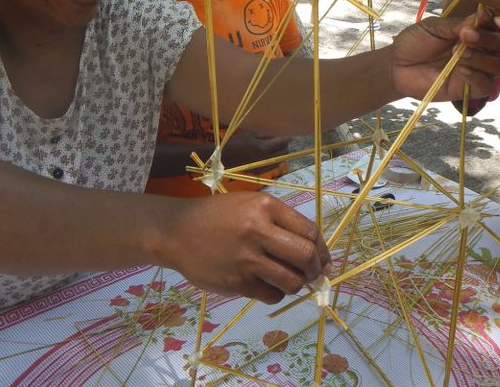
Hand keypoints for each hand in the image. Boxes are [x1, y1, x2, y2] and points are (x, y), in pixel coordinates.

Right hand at [164, 191, 330, 302]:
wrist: (177, 231)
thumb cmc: (217, 216)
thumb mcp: (250, 205)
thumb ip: (280, 222)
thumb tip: (314, 250)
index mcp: (266, 207)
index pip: (310, 232)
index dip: (322, 249)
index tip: (323, 260)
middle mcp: (259, 231)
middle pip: (306, 257)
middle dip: (316, 269)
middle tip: (313, 274)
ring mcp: (247, 259)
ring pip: (292, 281)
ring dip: (297, 284)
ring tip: (288, 280)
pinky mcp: (237, 282)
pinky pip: (271, 295)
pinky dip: (276, 293)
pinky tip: (267, 285)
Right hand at [223, 131, 289, 170]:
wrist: (225, 158)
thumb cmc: (236, 142)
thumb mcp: (251, 134)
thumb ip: (266, 136)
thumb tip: (277, 137)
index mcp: (264, 148)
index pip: (283, 143)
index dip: (286, 138)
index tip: (287, 135)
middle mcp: (266, 159)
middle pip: (284, 153)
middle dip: (285, 146)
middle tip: (281, 141)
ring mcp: (264, 167)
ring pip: (280, 161)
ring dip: (280, 154)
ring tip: (275, 148)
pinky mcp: (260, 172)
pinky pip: (273, 166)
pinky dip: (274, 160)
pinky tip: (268, 156)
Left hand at [390, 9, 499, 99]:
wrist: (396, 66)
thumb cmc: (414, 42)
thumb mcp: (433, 27)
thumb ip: (456, 24)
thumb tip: (479, 18)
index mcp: (472, 30)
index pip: (493, 24)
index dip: (492, 19)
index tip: (481, 15)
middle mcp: (479, 49)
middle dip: (487, 38)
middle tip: (465, 36)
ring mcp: (476, 70)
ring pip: (498, 65)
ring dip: (483, 58)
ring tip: (459, 53)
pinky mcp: (469, 89)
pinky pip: (486, 86)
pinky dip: (478, 77)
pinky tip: (462, 69)